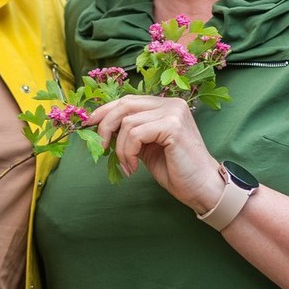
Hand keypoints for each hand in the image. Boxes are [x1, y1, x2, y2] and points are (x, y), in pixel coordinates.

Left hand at [91, 95, 222, 213]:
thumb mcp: (146, 146)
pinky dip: (128, 152)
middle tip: (100, 149)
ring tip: (127, 166)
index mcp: (165, 105)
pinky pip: (135, 134)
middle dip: (105, 127)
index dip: (104, 111)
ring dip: (120, 149)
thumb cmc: (175, 169)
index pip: (127, 100)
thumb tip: (101, 125)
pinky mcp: (173, 126)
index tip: (87, 124)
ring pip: (127, 123)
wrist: (201, 188)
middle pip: (124, 105)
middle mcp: (171, 103)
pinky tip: (134, 167)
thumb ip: (131, 132)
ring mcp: (173, 113)